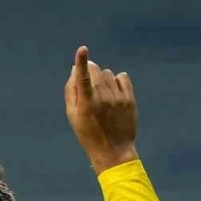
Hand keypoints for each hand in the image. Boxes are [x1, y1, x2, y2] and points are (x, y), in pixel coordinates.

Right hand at [64, 46, 137, 173]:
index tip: (82, 49)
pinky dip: (117, 80)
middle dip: (90, 71)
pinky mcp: (129, 99)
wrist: (113, 151)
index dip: (81, 61)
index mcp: (86, 103)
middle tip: (89, 85)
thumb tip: (75, 70)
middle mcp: (102, 98)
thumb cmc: (88, 134)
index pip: (83, 77)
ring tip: (102, 95)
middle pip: (95, 69)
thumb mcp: (73, 116)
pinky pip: (122, 77)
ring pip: (108, 73)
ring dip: (102, 78)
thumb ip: (71, 91)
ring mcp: (117, 98)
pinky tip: (114, 92)